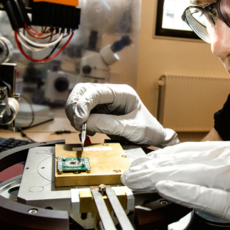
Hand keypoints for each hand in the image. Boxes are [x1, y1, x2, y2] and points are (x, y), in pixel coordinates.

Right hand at [64, 83, 178, 146]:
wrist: (154, 138)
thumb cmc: (149, 130)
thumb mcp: (131, 129)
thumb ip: (109, 124)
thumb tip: (86, 123)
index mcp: (122, 93)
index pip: (96, 92)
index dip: (83, 104)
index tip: (80, 119)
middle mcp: (111, 94)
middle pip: (83, 91)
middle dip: (75, 106)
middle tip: (77, 124)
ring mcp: (104, 102)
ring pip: (80, 100)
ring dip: (75, 113)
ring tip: (80, 128)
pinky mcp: (99, 112)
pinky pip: (82, 111)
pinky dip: (79, 120)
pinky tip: (86, 130)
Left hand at [122, 142, 229, 229]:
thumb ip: (209, 173)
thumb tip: (173, 170)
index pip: (193, 150)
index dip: (164, 156)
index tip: (143, 163)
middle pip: (191, 160)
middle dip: (157, 167)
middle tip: (133, 173)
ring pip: (197, 174)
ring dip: (164, 177)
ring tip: (142, 180)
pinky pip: (211, 196)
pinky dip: (186, 192)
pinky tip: (167, 190)